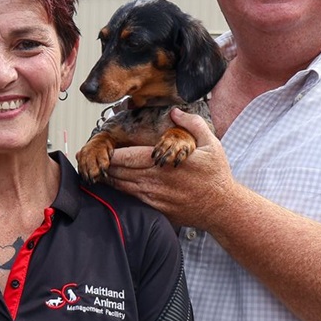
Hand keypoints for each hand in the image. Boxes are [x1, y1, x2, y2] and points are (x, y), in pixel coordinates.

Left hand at [106, 107, 234, 228]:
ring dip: (111, 178)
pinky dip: (121, 191)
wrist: (223, 209)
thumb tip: (176, 111)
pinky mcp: (156, 209)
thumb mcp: (210, 143)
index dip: (113, 153)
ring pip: (123, 187)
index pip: (129, 157)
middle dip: (107, 164)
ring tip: (101, 169)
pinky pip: (132, 199)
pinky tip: (116, 185)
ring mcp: (155, 197)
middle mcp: (156, 181)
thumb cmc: (216, 175)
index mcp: (165, 162)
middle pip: (121, 172)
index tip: (105, 147)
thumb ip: (192, 123)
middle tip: (97, 158)